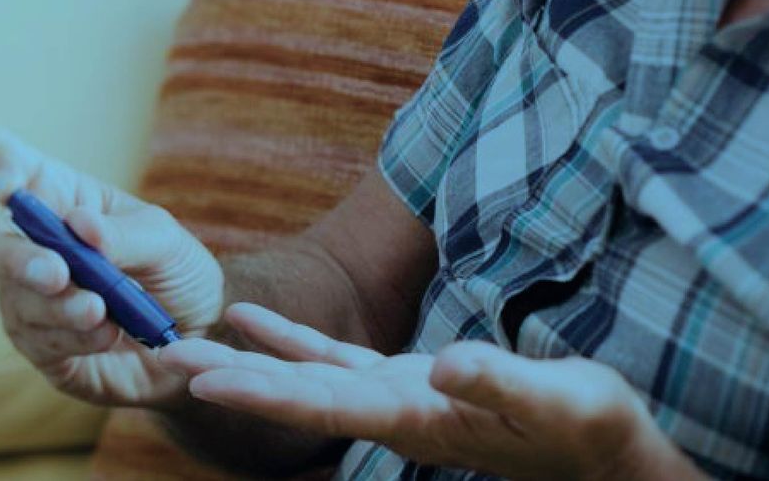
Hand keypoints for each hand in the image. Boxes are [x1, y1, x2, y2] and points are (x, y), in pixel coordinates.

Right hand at [0, 126, 223, 406]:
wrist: (196, 336)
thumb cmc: (174, 271)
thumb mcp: (167, 242)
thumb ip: (126, 234)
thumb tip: (79, 223)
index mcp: (53, 193)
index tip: (9, 188)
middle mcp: (27, 242)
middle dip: (14, 258)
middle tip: (58, 273)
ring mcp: (25, 295)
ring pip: (16, 298)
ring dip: (61, 306)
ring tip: (102, 310)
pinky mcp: (37, 343)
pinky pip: (38, 339)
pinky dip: (76, 336)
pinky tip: (107, 333)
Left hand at [159, 303, 701, 480]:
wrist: (602, 449)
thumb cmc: (587, 426)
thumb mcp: (558, 399)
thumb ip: (501, 381)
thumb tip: (445, 362)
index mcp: (423, 418)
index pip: (329, 406)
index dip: (268, 391)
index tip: (209, 382)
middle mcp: (397, 414)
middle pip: (300, 396)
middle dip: (235, 379)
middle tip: (166, 360)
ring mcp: (399, 401)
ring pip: (307, 379)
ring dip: (248, 361)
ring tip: (187, 342)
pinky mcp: (410, 384)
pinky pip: (337, 361)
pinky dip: (293, 341)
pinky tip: (254, 319)